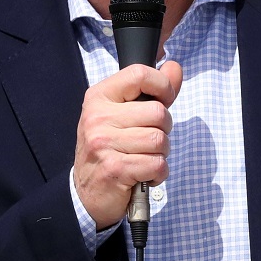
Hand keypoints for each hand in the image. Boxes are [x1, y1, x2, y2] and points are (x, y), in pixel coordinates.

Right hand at [73, 60, 182, 229]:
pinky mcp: (115, 169)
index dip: (163, 85)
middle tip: (148, 140)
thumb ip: (152, 91)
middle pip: (158, 112)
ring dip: (161, 153)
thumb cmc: (108, 149)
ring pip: (160, 140)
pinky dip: (158, 173)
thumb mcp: (123, 114)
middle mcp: (98, 117)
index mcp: (99, 97)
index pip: (139, 74)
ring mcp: (104, 143)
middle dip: (164, 129)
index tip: (164, 99)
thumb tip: (174, 67)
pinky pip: (158, 164)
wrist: (85, 193)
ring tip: (144, 157)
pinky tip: (144, 174)